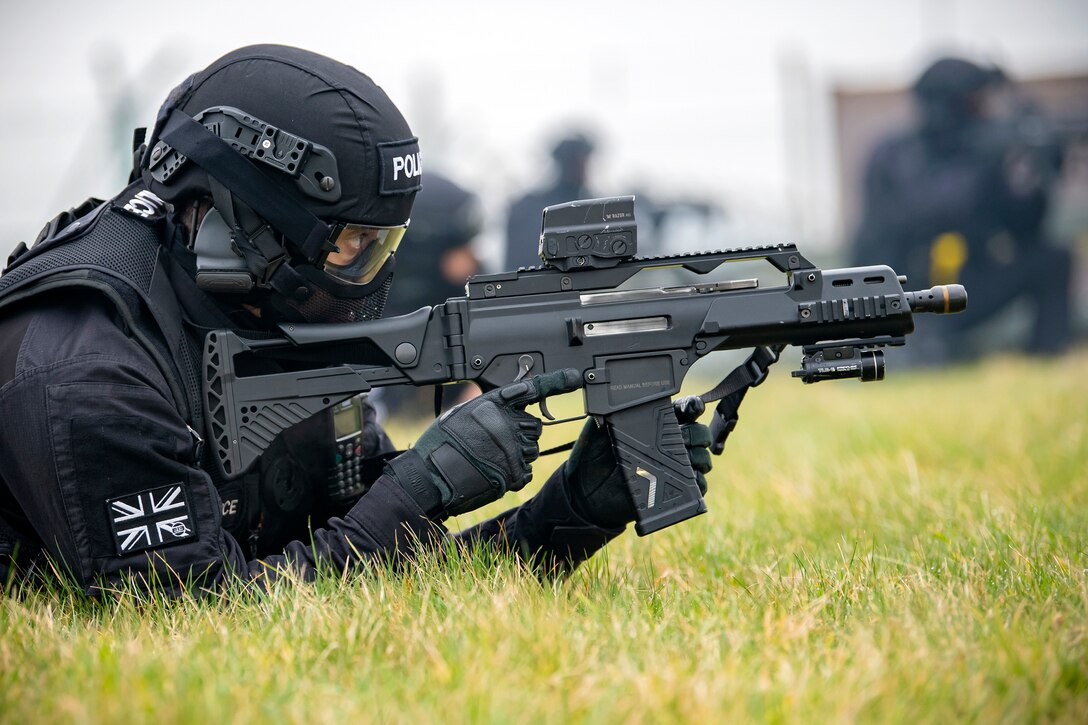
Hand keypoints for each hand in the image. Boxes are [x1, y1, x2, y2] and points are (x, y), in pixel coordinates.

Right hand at [387, 369, 581, 518]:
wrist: (431, 476)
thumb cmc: (442, 443)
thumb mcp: (463, 412)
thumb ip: (491, 406)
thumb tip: (515, 396)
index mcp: (494, 405)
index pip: (530, 390)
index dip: (554, 383)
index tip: (574, 378)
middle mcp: (507, 424)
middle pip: (534, 426)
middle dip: (522, 433)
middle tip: (496, 441)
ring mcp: (512, 450)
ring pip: (532, 449)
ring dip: (518, 453)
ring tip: (490, 457)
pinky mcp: (513, 473)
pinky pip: (526, 470)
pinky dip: (514, 472)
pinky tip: (493, 470)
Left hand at [564, 401, 712, 528]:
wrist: (586, 491)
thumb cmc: (592, 454)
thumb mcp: (600, 426)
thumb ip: (612, 409)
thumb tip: (620, 396)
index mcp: (655, 423)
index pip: (684, 410)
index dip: (692, 406)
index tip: (693, 408)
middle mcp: (668, 443)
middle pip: (698, 433)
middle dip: (698, 433)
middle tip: (686, 437)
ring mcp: (674, 466)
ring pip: (702, 457)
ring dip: (700, 456)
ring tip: (687, 459)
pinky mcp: (674, 489)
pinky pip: (698, 485)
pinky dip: (698, 482)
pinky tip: (689, 478)